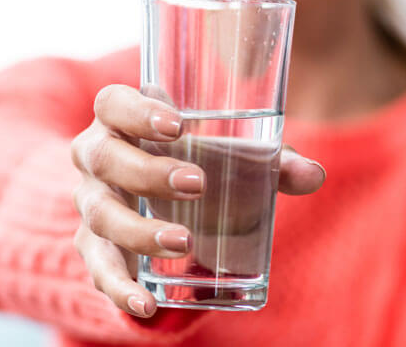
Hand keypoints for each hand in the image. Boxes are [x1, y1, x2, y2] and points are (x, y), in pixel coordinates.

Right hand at [70, 84, 325, 317]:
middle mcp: (97, 157)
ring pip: (100, 214)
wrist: (151, 204)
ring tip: (184, 242)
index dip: (136, 110)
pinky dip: (120, 289)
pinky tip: (147, 303)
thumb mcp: (230, 157)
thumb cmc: (195, 161)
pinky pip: (99, 269)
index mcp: (122, 120)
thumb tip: (314, 175)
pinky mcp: (94, 248)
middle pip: (103, 157)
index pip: (112, 103)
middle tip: (198, 184)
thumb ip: (271, 162)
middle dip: (148, 172)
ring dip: (139, 230)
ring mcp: (91, 203)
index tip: (178, 125)